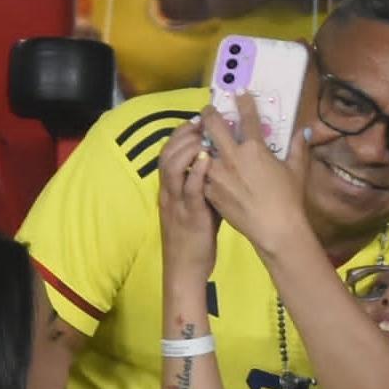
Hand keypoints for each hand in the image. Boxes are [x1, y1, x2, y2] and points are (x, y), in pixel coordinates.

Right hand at [158, 115, 220, 282]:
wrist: (185, 268)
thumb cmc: (195, 237)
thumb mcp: (198, 206)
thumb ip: (205, 185)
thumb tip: (221, 165)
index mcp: (170, 189)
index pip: (168, 153)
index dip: (180, 134)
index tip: (196, 120)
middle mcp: (169, 192)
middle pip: (167, 154)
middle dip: (182, 134)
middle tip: (200, 121)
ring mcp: (177, 203)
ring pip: (172, 167)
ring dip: (187, 148)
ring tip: (202, 136)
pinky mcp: (189, 216)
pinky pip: (190, 190)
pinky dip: (197, 173)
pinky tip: (207, 161)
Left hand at [199, 92, 312, 253]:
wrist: (274, 229)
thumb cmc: (289, 199)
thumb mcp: (297, 170)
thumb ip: (298, 147)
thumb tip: (303, 131)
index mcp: (254, 148)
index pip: (247, 116)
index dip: (243, 100)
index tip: (238, 92)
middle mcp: (232, 157)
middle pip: (213, 125)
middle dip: (208, 114)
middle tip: (208, 112)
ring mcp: (217, 174)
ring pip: (200, 148)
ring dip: (201, 142)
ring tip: (201, 141)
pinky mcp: (209, 191)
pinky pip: (200, 173)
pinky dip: (200, 167)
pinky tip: (201, 167)